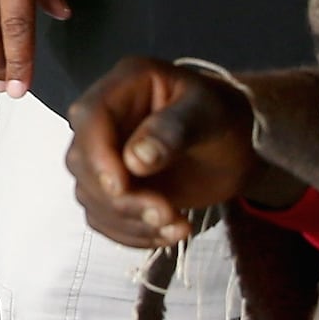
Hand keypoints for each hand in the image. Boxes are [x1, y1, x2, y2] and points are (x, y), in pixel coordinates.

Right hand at [65, 58, 297, 247]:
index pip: (89, 117)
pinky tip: (169, 232)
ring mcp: (105, 156)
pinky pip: (104, 218)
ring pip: (90, 196)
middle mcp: (105, 120)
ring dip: (129, 220)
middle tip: (165, 212)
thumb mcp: (209, 113)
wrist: (235, 146)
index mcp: (124, 85)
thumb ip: (175, 129)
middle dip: (119, 197)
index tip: (121, 187)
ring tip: (177, 225)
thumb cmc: (223, 117)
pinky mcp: (113, 188)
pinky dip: (133, 233)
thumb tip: (135, 160)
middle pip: (82, 162)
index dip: (97, 155)